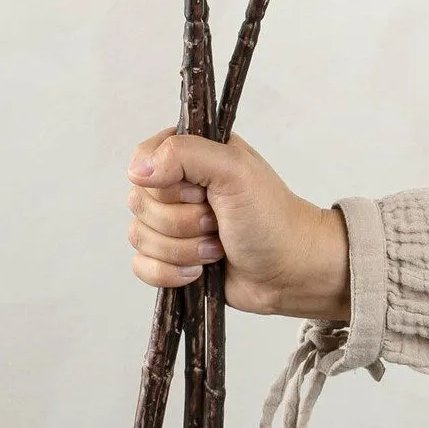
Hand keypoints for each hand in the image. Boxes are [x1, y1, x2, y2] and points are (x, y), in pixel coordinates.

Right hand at [125, 130, 350, 320]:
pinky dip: (170, 273)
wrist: (290, 272)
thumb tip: (137, 170)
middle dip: (181, 221)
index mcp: (192, 154)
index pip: (143, 160)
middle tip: (217, 221)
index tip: (198, 191)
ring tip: (216, 247)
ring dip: (182, 249)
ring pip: (139, 236)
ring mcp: (173, 223)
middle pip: (140, 202)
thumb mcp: (234, 170)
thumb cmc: (271, 217)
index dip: (165, 183)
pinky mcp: (171, 258)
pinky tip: (200, 271)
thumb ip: (184, 154)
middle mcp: (178, 185)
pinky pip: (141, 265)